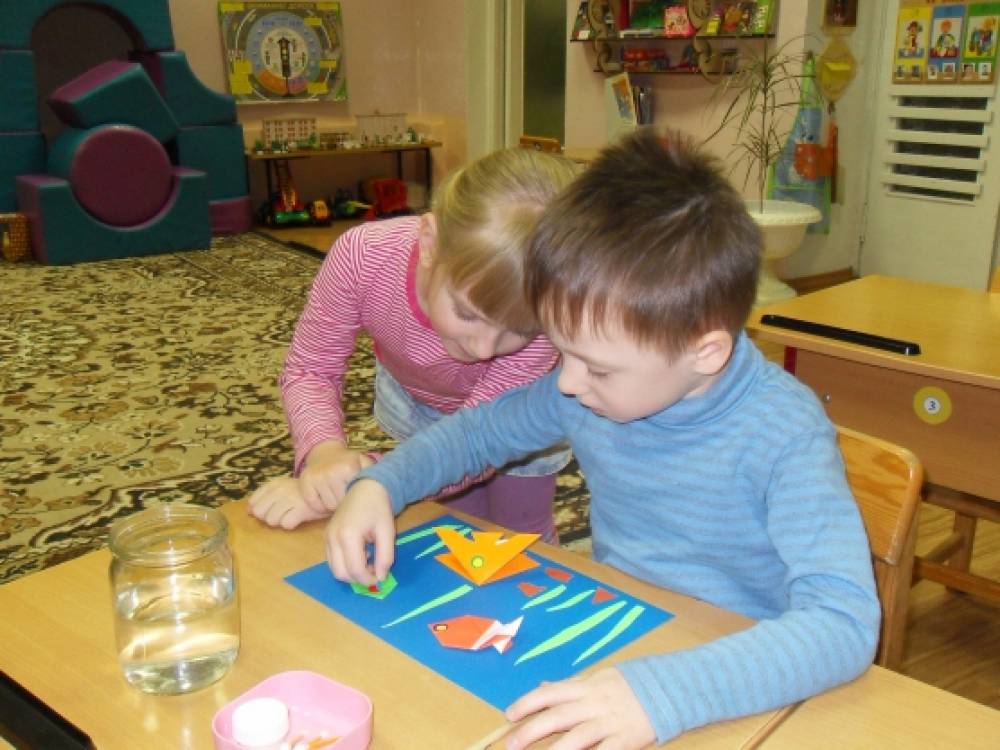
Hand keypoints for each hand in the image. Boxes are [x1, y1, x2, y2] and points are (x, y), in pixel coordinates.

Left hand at [248, 475, 330, 528]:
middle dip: (268, 516)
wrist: (328, 491)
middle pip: (260, 513)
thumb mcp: (282, 489)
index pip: (254, 501)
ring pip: (271, 520)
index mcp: (275, 483)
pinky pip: (286, 524)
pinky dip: (290, 524)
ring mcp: (291, 498)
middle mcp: (281, 489)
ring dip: (279, 521)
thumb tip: (248, 510)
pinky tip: (297, 518)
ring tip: (290, 515)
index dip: (258, 509)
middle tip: (280, 513)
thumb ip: (264, 497)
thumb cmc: (302, 493)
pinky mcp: (302, 509)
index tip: (270, 509)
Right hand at [299, 441, 375, 514]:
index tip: (354, 495)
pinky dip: (318, 505)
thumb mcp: (364, 463)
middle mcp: (332, 472)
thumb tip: (382, 487)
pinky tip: (323, 495)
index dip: (354, 500)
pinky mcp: (304, 482)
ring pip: (326, 507)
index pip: (353, 498)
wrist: (325, 452)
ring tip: (334, 495)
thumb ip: (374, 473)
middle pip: (339, 505)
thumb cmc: (348, 462)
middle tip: (342, 495)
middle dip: (342, 504)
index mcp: (349, 468)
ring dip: (331, 505)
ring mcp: (317, 476)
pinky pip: (313, 505)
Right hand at [324, 479, 395, 586]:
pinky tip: (359, 553)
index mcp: (348, 535)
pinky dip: (344, 564)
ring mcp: (326, 537)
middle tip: (373, 570)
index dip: (368, 579)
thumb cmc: (379, 508)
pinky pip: (332, 559)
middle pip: (340, 573)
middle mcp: (332, 537)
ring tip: (368, 560)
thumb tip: (381, 578)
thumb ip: (385, 557)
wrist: (366, 488)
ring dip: (351, 572)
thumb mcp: (388, 532)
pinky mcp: (326, 536)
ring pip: (334, 569)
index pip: (355, 570)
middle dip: (358, 578)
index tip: (380, 577)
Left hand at [503, 668, 654, 749]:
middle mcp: (594, 703)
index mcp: (586, 686)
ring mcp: (610, 722)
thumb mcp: (597, 677)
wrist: (668, 688)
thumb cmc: (629, 684)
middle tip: (511, 744)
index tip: (510, 714)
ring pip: (578, 737)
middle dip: (531, 730)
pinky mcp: (625, 739)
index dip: (528, 703)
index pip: (550, 693)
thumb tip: (543, 686)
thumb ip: (570, 685)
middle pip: (558, 717)